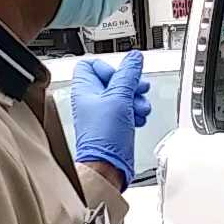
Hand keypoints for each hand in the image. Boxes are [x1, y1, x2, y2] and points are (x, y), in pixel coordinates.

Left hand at [70, 51, 150, 188]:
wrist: (108, 166)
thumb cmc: (104, 137)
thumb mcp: (119, 97)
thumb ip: (128, 74)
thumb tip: (134, 58)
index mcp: (84, 89)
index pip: (90, 64)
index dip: (109, 66)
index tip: (122, 74)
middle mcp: (91, 100)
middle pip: (112, 78)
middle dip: (129, 83)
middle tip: (138, 88)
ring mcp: (102, 112)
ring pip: (122, 94)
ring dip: (135, 98)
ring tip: (139, 107)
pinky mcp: (112, 124)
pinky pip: (126, 109)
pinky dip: (134, 111)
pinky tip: (138, 117)